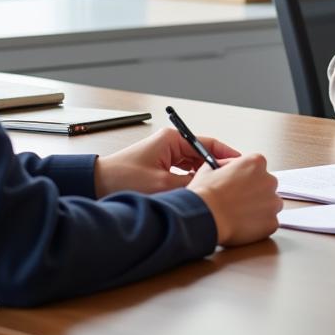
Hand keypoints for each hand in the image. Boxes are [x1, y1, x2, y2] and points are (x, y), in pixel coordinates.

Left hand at [93, 127, 240, 196]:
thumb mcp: (162, 186)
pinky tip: (197, 194)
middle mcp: (170, 143)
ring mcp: (164, 155)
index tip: (240, 165)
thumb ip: (190, 185)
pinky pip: (182, 173)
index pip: (208, 143)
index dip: (226, 155)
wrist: (94, 185)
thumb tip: (211, 188)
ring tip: (216, 190)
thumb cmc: (122, 179)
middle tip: (231, 182)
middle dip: (216, 169)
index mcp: (172, 139)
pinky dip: (191, 182)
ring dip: (202, 177)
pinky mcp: (158, 167)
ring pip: (193, 165)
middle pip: (202, 154)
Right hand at [188, 153, 282, 246]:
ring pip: (270, 205)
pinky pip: (269, 223)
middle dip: (255, 193)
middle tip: (238, 202)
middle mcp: (269, 180)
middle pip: (266, 186)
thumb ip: (226, 164)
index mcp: (256, 162)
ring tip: (240, 215)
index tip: (239, 186)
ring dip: (260, 209)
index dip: (246, 178)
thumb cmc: (206, 195)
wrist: (205, 218)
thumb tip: (229, 167)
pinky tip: (244, 226)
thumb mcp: (211, 168)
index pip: (258, 168)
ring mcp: (273, 202)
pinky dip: (259, 226)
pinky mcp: (272, 223)